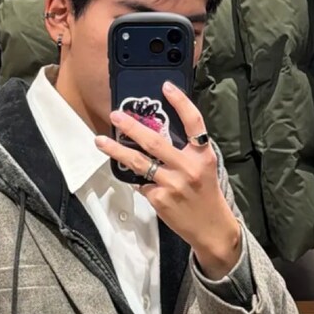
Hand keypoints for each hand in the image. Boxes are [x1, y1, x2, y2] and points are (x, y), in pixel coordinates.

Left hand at [94, 83, 241, 279]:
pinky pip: (141, 183)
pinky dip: (135, 178)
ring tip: (101, 141)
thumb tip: (155, 135)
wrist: (211, 227)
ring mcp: (172, 184)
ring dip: (117, 150)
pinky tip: (131, 176)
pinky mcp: (160, 199)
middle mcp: (187, 167)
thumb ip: (187, 151)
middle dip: (131, 126)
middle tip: (116, 116)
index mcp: (202, 155)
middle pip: (155, 141)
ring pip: (139, 162)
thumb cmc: (205, 194)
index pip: (193, 122)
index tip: (166, 86)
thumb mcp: (204, 167)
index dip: (180, 101)